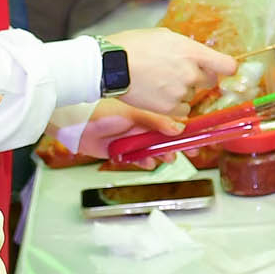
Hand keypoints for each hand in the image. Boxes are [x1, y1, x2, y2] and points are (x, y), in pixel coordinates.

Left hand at [65, 99, 183, 157]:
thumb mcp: (135, 114)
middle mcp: (140, 125)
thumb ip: (157, 122)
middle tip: (192, 152)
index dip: (186, 128)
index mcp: (146, 111)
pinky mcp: (121, 152)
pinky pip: (138, 159)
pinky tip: (148, 163)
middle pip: (165, 137)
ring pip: (153, 149)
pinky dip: (145, 162)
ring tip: (169, 158)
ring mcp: (132, 138)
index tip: (198, 135)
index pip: (171, 120)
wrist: (75, 123)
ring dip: (163, 155)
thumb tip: (179, 128)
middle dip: (178, 145)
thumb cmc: (103, 110)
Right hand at [106, 28, 237, 115]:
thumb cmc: (133, 46)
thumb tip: (197, 55)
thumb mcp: (164, 36)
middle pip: (210, 81)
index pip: (227, 65)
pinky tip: (158, 94)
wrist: (110, 65)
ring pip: (192, 95)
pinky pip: (182, 109)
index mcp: (192, 52)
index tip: (223, 69)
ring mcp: (180, 91)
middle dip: (198, 77)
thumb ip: (186, 48)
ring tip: (159, 81)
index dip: (226, 68)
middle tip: (178, 73)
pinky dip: (173, 105)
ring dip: (182, 91)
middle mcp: (191, 73)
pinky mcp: (169, 107)